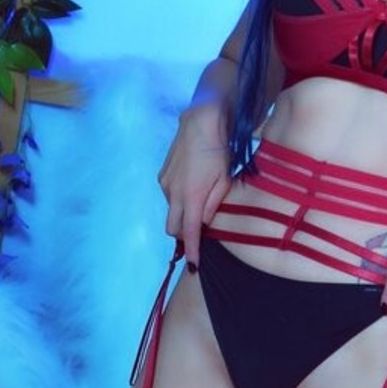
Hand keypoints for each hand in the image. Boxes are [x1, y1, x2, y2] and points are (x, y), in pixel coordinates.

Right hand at [157, 103, 230, 266]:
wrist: (201, 123)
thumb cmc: (219, 152)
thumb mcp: (224, 181)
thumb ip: (214, 205)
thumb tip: (204, 222)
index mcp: (191, 198)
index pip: (189, 233)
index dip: (192, 250)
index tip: (194, 264)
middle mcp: (173, 194)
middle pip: (172, 228)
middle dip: (183, 235)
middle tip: (198, 232)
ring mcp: (165, 184)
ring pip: (171, 210)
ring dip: (182, 213)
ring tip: (199, 200)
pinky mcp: (162, 175)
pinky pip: (169, 195)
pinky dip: (178, 198)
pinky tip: (191, 185)